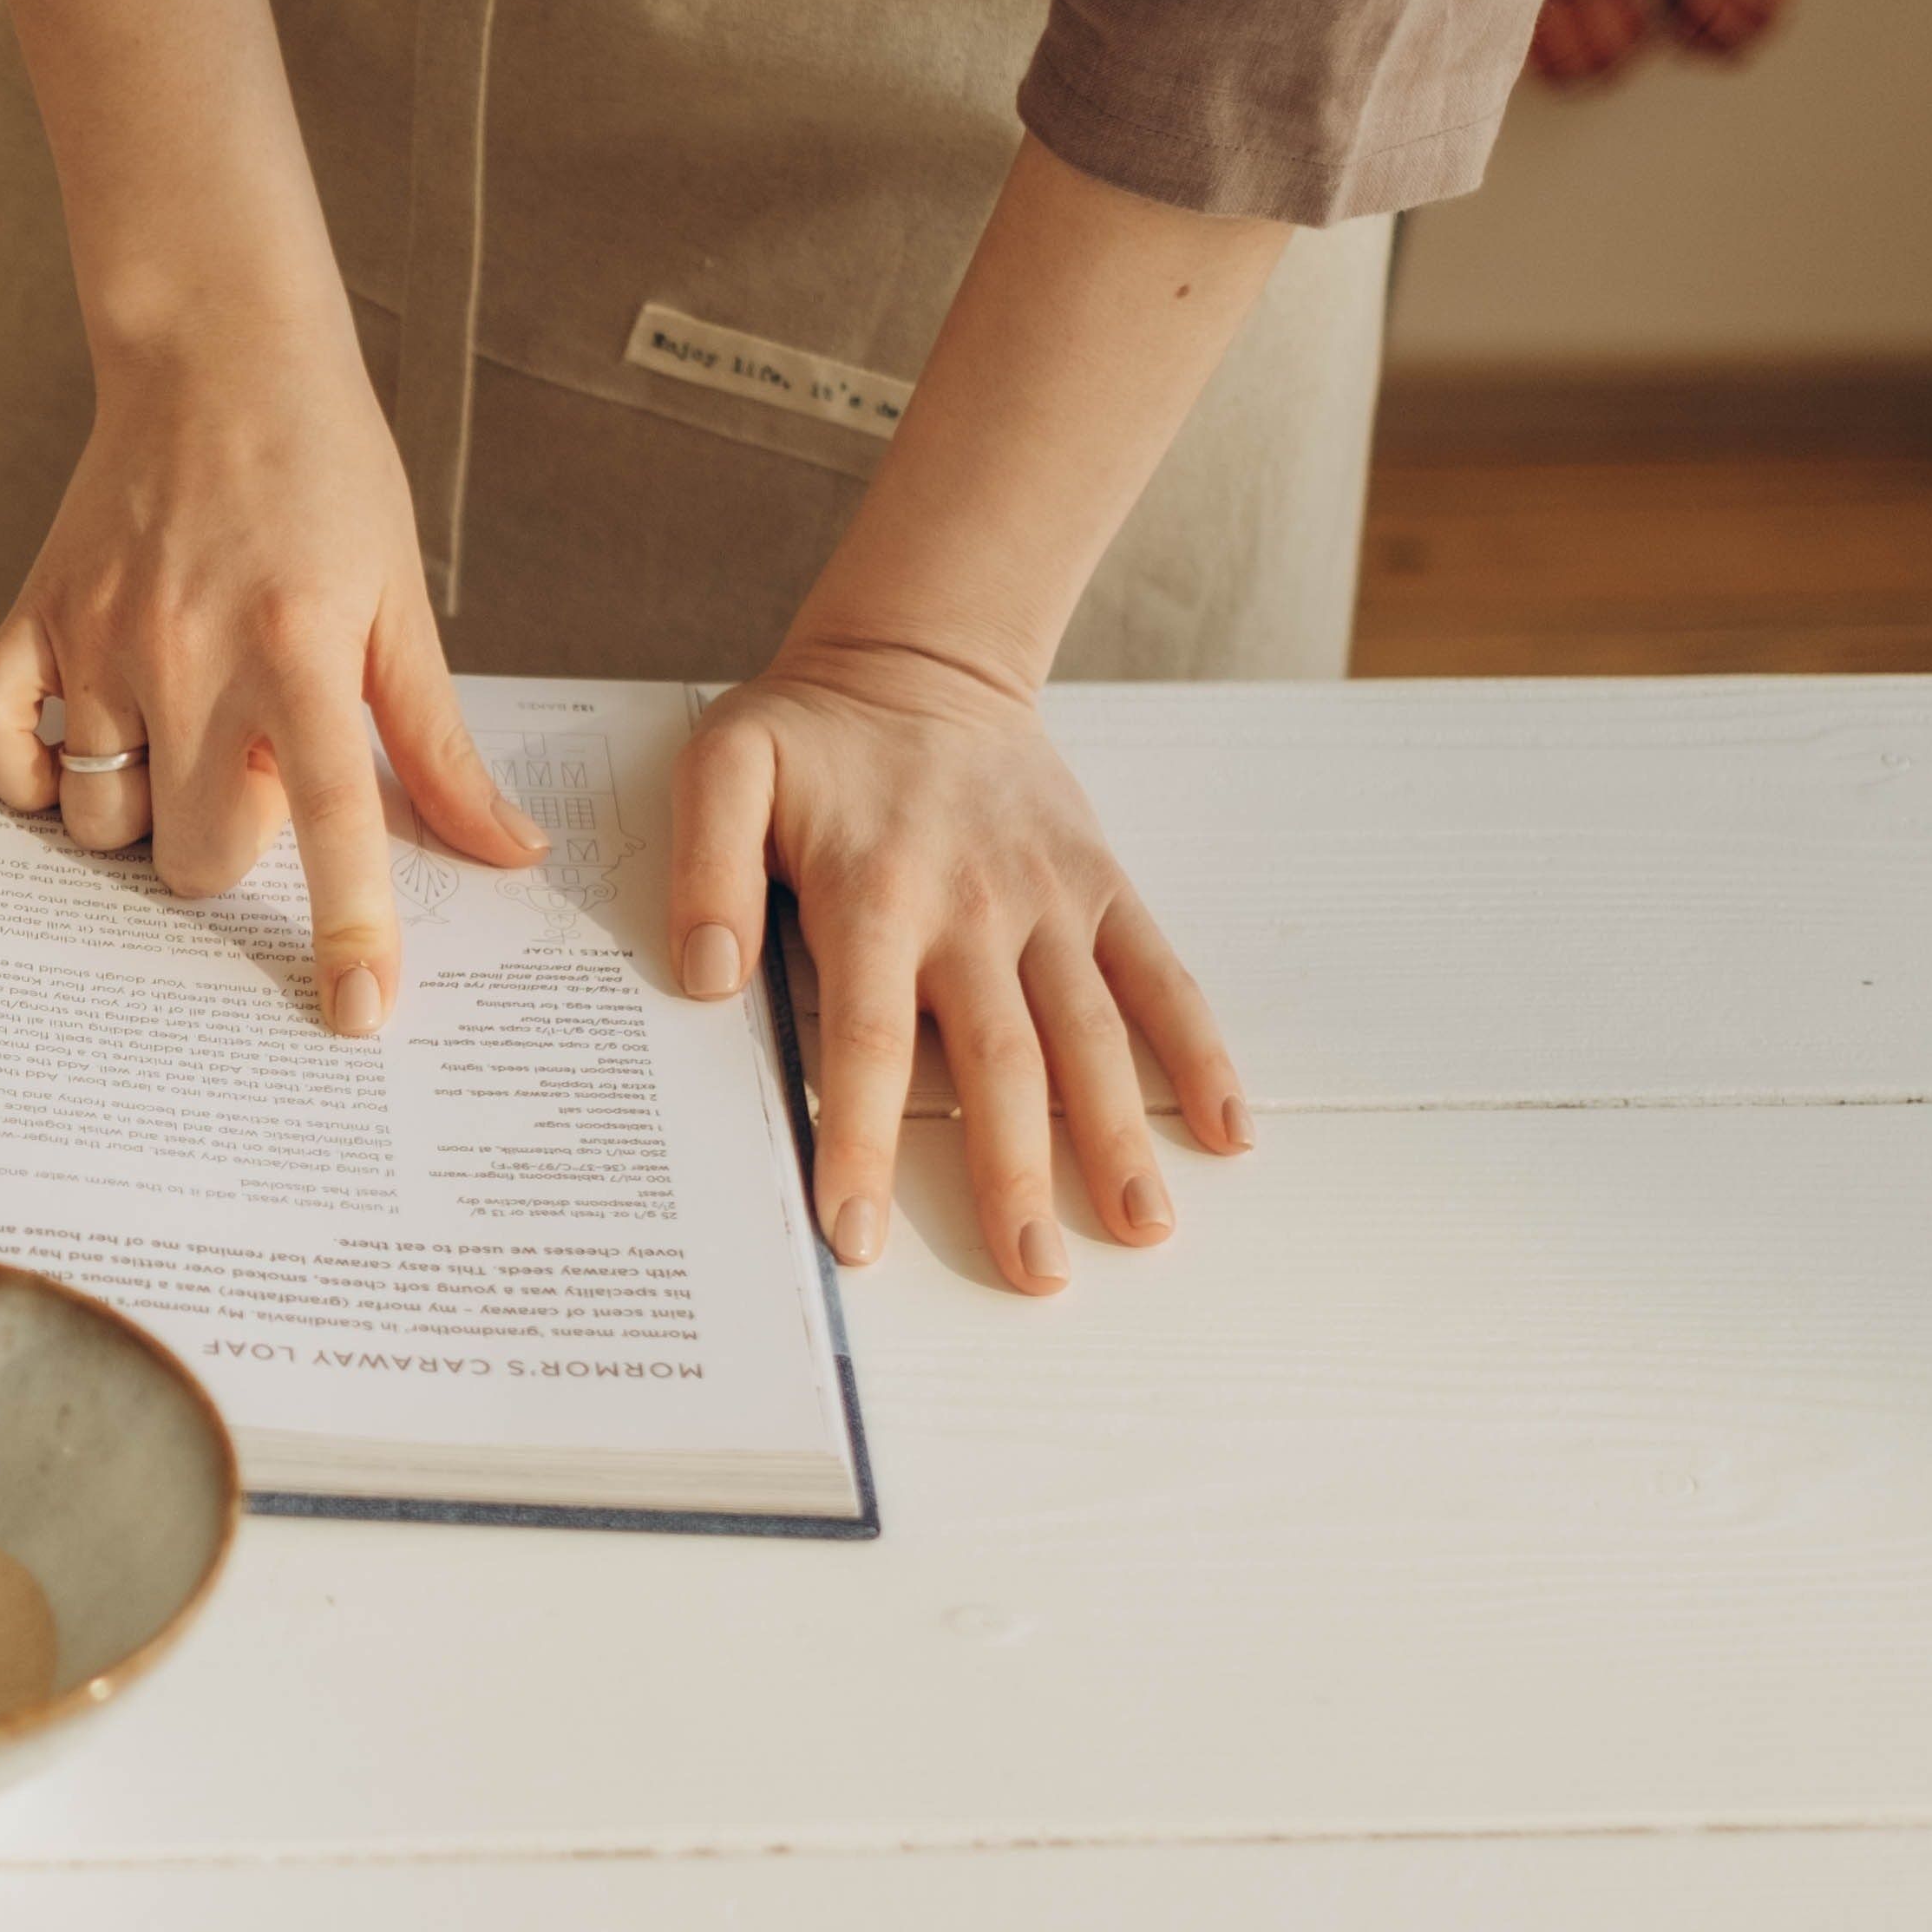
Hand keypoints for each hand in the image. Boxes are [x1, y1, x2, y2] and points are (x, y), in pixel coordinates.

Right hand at [0, 315, 549, 1034]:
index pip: (332, 822)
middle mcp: (191, 656)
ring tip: (181, 747)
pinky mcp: (33, 615)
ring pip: (102, 821)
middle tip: (257, 782)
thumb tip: (506, 855)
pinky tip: (77, 751)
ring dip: (144, 817)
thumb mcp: (402, 604)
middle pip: (197, 855)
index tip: (355, 1014)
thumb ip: (441, 743)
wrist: (220, 354)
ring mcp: (99, 639)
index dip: (349, 928)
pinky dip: (27, 776)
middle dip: (233, 855)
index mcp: (299, 653)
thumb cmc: (327, 475)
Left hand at [668, 634, 1247, 1295]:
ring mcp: (1048, 902)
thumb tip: (706, 976)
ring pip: (1090, 1035)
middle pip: (999, 1061)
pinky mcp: (1101, 888)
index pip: (869, 1040)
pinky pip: (1160, 977)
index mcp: (876, 892)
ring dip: (1117, 1136)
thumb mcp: (726, 767)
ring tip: (1142, 1230)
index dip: (863, 1141)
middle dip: (1014, 1173)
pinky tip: (1225, 1133)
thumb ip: (708, 865)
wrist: (921, 656)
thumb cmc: (812, 733)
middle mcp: (974, 908)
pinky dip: (1200, 1052)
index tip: (856, 1235)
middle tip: (1032, 1275)